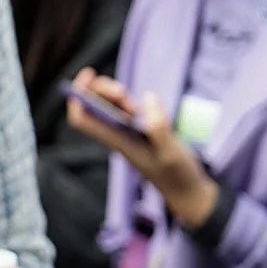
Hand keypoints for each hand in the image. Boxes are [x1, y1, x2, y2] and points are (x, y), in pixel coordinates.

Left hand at [65, 66, 219, 228]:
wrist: (188, 192)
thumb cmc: (178, 176)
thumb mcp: (171, 153)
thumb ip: (159, 128)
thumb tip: (148, 98)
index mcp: (117, 142)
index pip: (82, 118)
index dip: (78, 95)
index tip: (89, 75)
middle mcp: (117, 137)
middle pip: (92, 108)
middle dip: (100, 90)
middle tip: (121, 91)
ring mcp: (128, 134)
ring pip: (108, 108)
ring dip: (114, 95)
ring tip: (130, 100)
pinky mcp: (141, 133)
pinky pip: (126, 112)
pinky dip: (129, 102)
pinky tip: (144, 105)